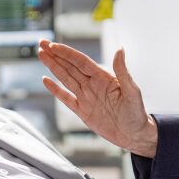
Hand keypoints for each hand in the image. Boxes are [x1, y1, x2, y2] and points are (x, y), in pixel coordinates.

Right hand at [36, 40, 157, 156]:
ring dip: (53, 67)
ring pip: (65, 78)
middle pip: (70, 66)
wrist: (134, 135)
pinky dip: (55, 89)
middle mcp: (92, 84)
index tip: (54, 45)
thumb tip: (120, 49)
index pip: (81, 62)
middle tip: (42, 43)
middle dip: (55, 55)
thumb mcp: (132, 91)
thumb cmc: (137, 113)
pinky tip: (45, 80)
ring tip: (41, 55)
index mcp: (104, 77)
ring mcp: (86, 97)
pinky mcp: (82, 111)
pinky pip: (66, 98)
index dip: (67, 53)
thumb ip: (122, 71)